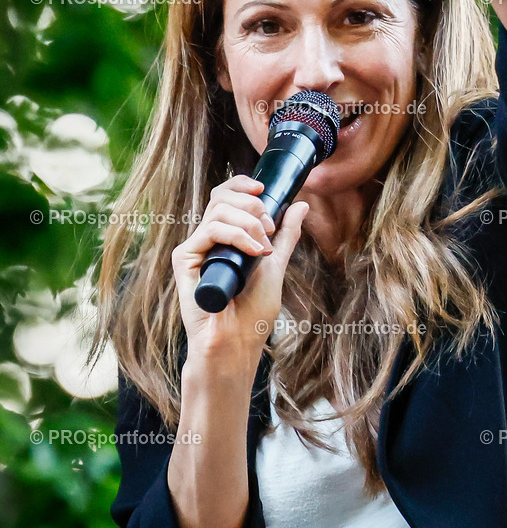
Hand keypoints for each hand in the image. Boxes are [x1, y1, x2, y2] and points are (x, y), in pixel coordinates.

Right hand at [171, 175, 307, 363]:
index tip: (264, 188)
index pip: (226, 196)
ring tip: (263, 247)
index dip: (242, 185)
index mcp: (226, 236)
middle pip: (221, 196)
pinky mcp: (184, 259)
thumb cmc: (253, 311)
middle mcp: (208, 239)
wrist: (238, 342)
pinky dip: (236, 235)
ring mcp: (196, 248)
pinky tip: (253, 252)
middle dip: (252, 204)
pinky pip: (209, 230)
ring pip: (218, 210)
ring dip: (248, 222)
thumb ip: (285, 235)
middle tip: (268, 228)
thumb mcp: (276, 264)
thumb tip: (301, 205)